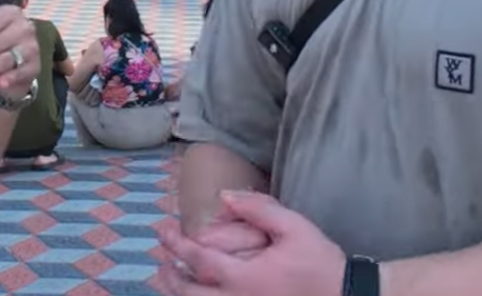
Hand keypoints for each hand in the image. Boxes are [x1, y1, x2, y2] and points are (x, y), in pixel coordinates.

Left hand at [154, 190, 343, 295]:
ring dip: (179, 295)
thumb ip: (258, 209)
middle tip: (160, 261)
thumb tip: (224, 196)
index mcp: (245, 278)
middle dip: (170, 277)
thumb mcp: (294, 227)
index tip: (163, 231)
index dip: (177, 245)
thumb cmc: (321, 263)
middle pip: (190, 295)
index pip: (199, 261)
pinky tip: (197, 295)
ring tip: (168, 281)